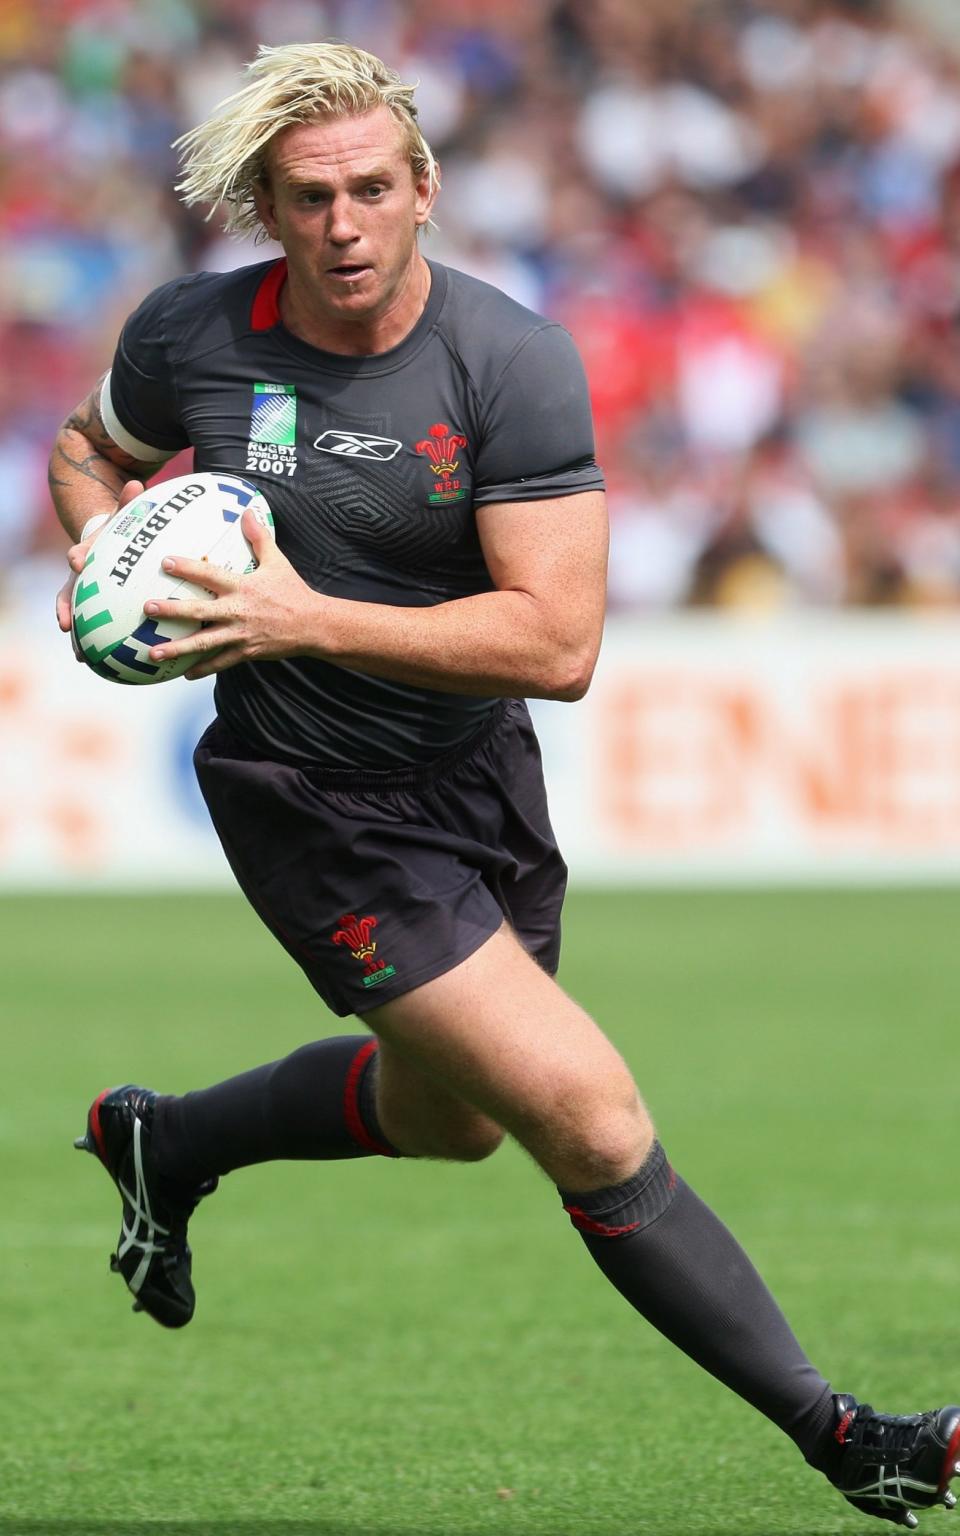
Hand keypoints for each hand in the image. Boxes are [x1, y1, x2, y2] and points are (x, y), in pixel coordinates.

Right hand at [57, 479, 144, 650]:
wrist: (102, 544)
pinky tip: (100, 662)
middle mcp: (78, 576)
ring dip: (77, 636)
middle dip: (65, 609)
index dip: (78, 556)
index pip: (79, 552)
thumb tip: (136, 482)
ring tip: (80, 655)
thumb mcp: (122, 517)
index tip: (76, 562)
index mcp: (86, 553)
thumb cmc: (116, 531)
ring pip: (76, 616)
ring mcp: (82, 593)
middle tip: (65, 624)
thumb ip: (127, 503)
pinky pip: (91, 626)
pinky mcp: (91, 607)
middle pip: (68, 593)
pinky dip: (94, 643)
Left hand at [142, 507, 319, 678]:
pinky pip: (220, 662)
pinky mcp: (246, 652)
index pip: (210, 575)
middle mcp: (237, 611)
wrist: (313, 625)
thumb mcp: (277, 562)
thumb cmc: (292, 592)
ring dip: (177, 648)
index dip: (188, 568)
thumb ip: (259, 537)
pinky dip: (202, 669)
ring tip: (152, 653)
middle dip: (172, 611)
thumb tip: (247, 511)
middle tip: (147, 609)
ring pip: (204, 643)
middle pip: (199, 612)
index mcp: (242, 587)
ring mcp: (240, 635)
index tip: (165, 562)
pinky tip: (184, 674)